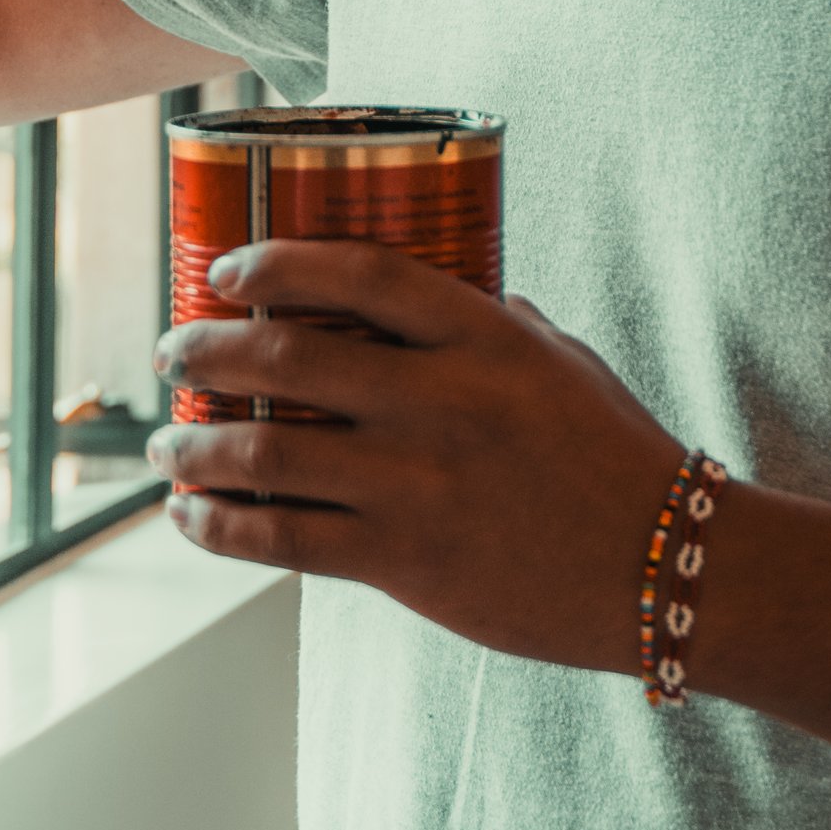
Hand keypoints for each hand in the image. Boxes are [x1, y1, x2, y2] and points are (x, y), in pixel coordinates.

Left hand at [148, 242, 684, 673]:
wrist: (665, 568)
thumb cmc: (614, 454)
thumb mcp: (558, 360)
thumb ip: (484, 324)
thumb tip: (405, 305)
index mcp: (483, 336)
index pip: (358, 273)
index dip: (276, 261)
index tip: (225, 269)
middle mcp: (441, 402)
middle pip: (288, 354)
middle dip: (206, 347)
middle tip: (173, 350)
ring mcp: (417, 484)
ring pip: (266, 450)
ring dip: (193, 445)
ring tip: (165, 444)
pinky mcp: (405, 561)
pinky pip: (282, 538)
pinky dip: (219, 525)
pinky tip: (191, 516)